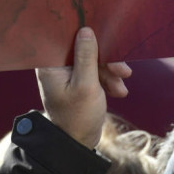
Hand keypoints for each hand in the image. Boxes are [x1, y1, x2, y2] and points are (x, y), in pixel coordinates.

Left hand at [36, 27, 131, 147]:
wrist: (78, 143)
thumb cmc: (77, 117)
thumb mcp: (86, 85)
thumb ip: (86, 57)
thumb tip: (86, 30)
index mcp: (50, 65)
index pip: (67, 39)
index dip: (86, 35)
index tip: (105, 35)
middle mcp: (57, 67)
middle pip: (85, 49)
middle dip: (106, 60)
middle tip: (123, 71)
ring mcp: (69, 74)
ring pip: (95, 61)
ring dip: (111, 72)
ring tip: (121, 88)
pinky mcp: (80, 81)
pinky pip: (97, 72)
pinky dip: (109, 80)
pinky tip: (118, 91)